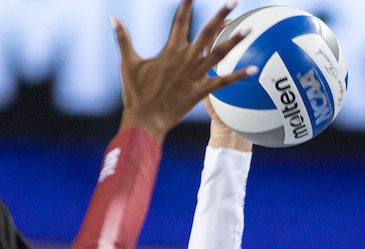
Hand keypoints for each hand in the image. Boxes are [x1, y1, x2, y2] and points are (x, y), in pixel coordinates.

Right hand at [114, 0, 255, 144]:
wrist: (146, 120)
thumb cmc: (136, 93)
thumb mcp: (128, 63)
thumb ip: (123, 38)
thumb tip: (112, 18)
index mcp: (170, 50)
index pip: (181, 20)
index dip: (187, 4)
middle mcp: (186, 59)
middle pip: (207, 31)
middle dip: (221, 14)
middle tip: (234, 1)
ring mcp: (195, 75)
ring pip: (219, 53)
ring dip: (235, 40)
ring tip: (250, 28)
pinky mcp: (201, 91)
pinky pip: (223, 82)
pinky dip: (238, 75)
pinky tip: (253, 69)